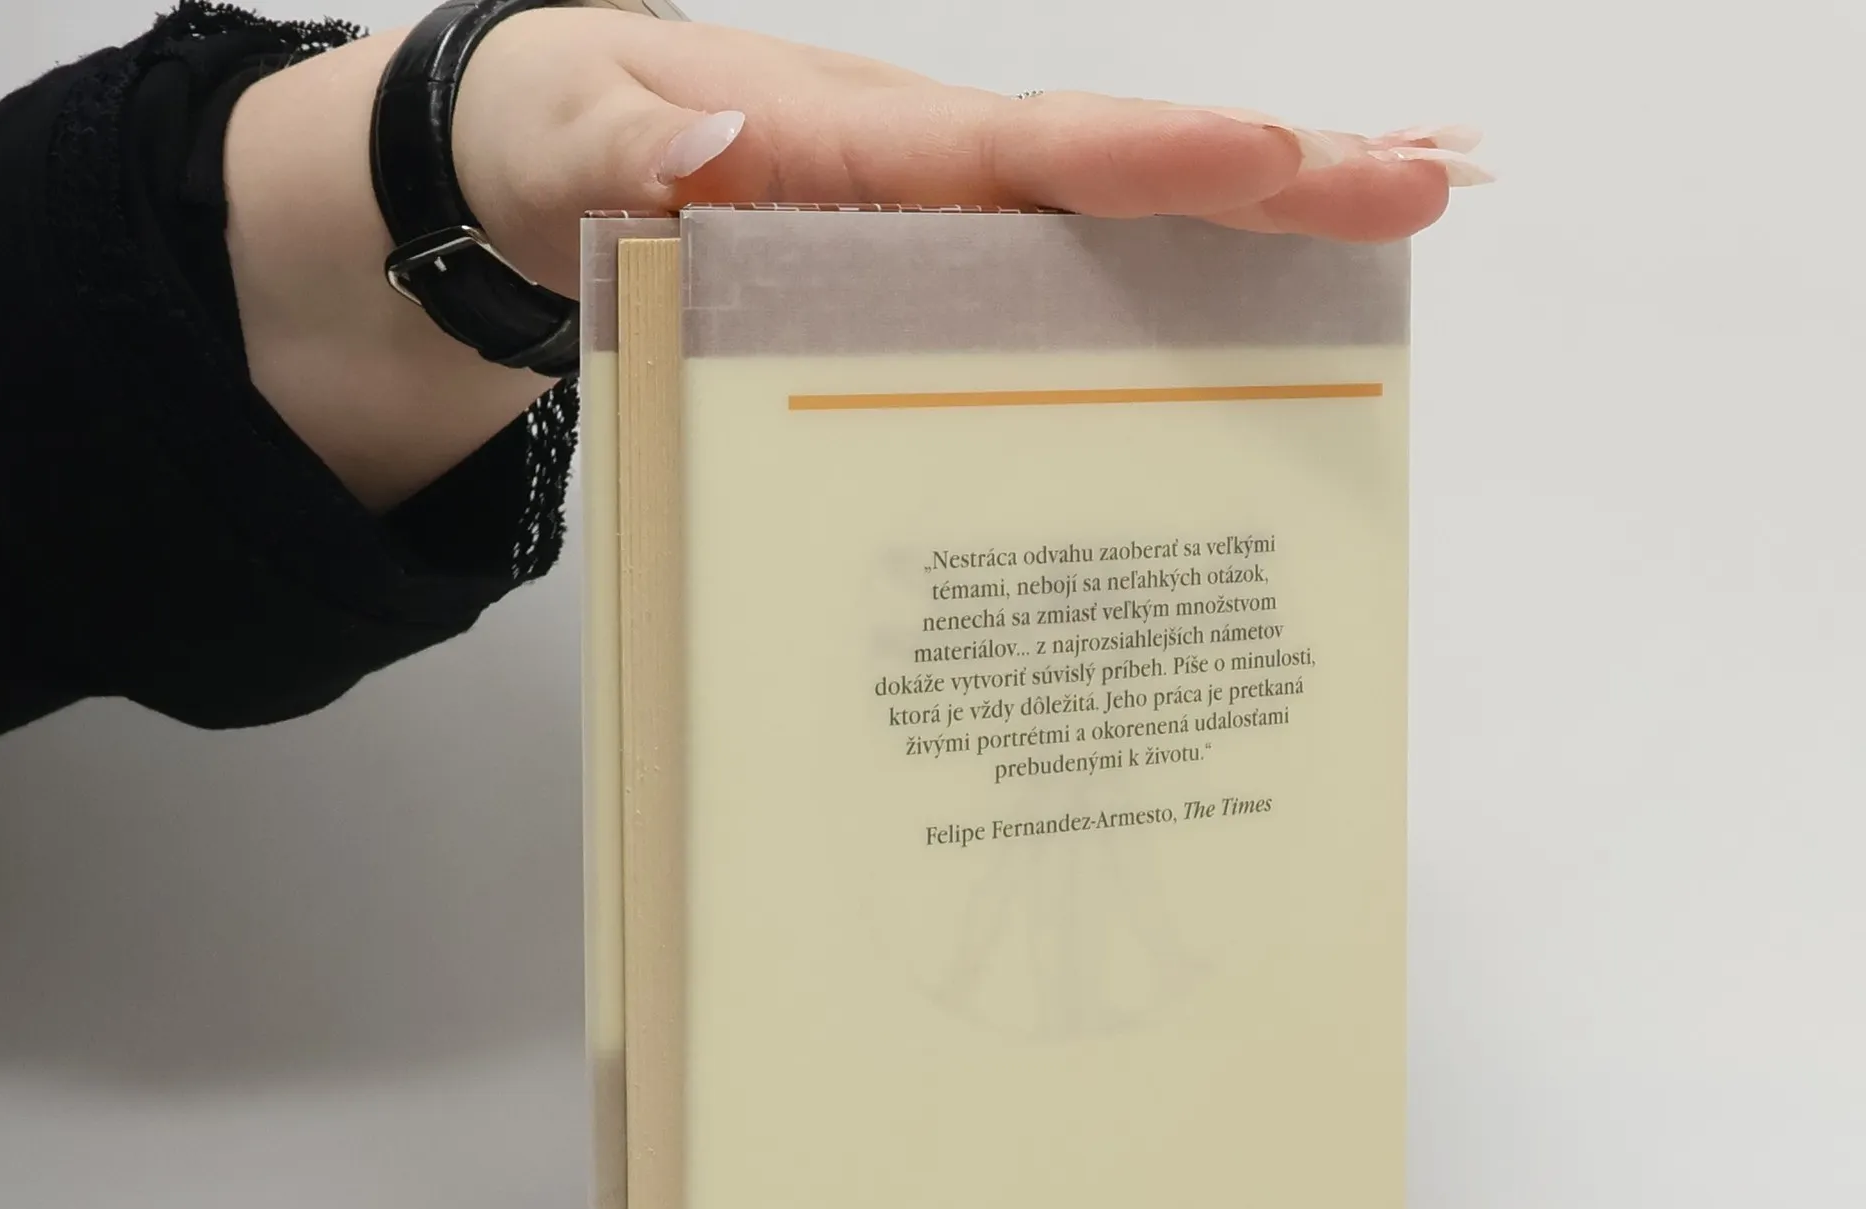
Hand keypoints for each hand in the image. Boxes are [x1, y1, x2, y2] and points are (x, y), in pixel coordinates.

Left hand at [456, 11, 1484, 297]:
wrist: (565, 157)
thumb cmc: (573, 142)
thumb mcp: (567, 142)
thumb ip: (625, 150)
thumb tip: (711, 149)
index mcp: (856, 142)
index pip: (1014, 152)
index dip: (1138, 163)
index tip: (1260, 162)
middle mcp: (935, 170)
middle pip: (1118, 170)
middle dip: (1269, 178)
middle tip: (1423, 181)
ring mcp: (956, 217)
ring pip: (1128, 215)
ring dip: (1273, 216)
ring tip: (1419, 201)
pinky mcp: (953, 264)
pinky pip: (1082, 265)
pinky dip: (1195, 263)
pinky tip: (1288, 286)